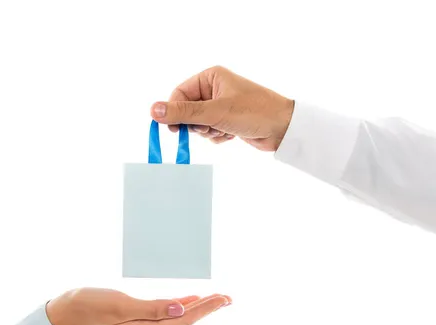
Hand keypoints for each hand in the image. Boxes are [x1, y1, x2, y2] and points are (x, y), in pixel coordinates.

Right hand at [46, 288, 230, 324]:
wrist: (68, 310)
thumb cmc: (91, 304)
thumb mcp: (121, 304)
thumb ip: (152, 308)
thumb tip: (180, 307)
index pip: (185, 318)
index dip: (206, 308)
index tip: (224, 298)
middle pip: (185, 318)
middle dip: (208, 308)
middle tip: (228, 297)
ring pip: (178, 316)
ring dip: (198, 307)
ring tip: (216, 298)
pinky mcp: (136, 318)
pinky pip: (166, 313)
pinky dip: (181, 305)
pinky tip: (188, 299)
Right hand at [150, 65, 294, 151]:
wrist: (283, 128)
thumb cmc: (253, 112)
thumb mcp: (214, 112)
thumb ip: (183, 113)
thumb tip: (153, 111)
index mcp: (210, 77)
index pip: (179, 94)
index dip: (175, 112)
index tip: (174, 129)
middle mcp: (214, 88)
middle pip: (187, 111)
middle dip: (196, 124)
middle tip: (208, 127)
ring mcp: (221, 106)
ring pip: (198, 124)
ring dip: (208, 132)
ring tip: (224, 130)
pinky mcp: (227, 121)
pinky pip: (210, 132)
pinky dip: (217, 137)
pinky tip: (231, 135)